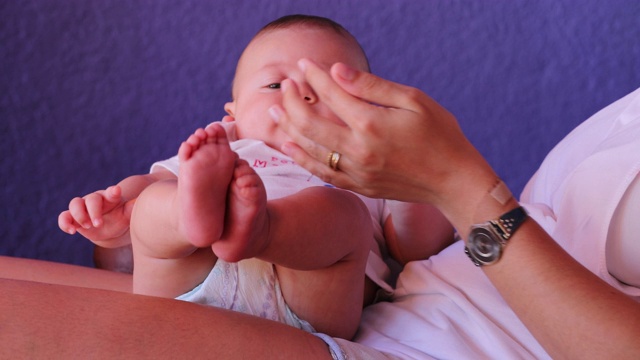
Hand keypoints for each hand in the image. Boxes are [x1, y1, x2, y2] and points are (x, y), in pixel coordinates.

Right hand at [58, 185, 133, 247]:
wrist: (109, 229)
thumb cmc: (118, 219)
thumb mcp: (126, 216)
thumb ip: (130, 209)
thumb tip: (138, 202)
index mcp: (110, 198)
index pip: (111, 193)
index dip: (113, 192)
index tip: (116, 191)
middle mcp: (95, 200)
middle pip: (91, 199)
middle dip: (94, 211)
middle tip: (99, 224)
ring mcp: (82, 207)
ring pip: (75, 204)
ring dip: (79, 215)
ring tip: (87, 226)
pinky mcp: (73, 217)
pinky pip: (64, 217)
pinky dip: (65, 223)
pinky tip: (72, 231)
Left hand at [271, 59, 495, 209]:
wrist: (453, 181)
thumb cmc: (440, 135)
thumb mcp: (413, 101)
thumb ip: (372, 86)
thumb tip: (336, 70)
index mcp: (372, 123)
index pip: (331, 94)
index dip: (315, 76)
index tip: (305, 63)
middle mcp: (359, 150)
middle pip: (310, 122)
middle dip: (293, 100)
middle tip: (286, 84)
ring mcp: (357, 172)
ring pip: (309, 148)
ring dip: (288, 127)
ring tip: (276, 110)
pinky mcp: (359, 187)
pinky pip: (321, 172)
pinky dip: (302, 158)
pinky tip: (289, 145)